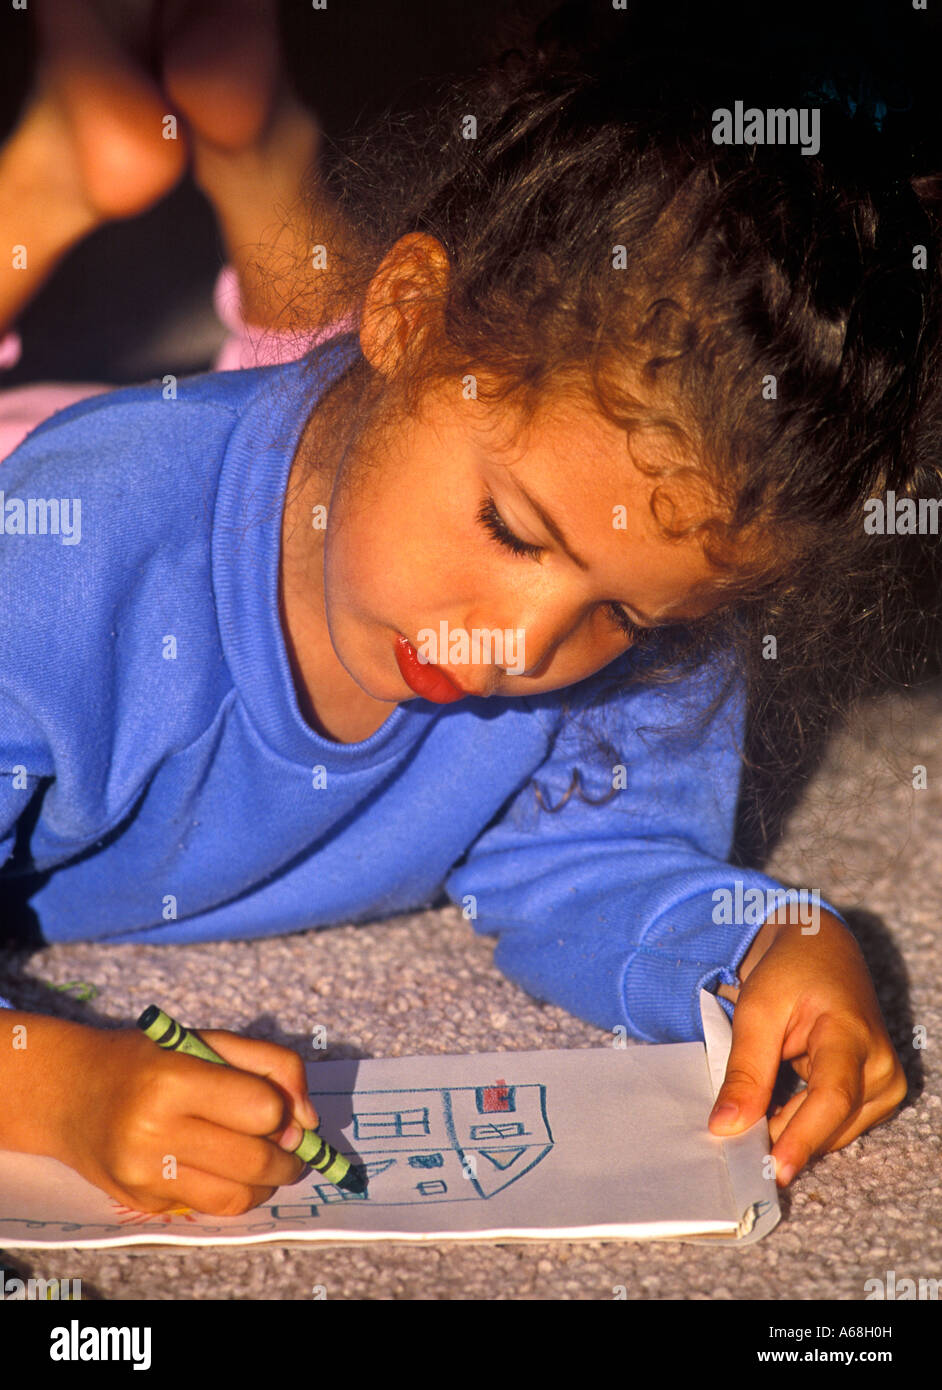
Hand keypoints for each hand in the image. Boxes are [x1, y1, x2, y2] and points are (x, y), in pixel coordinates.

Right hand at [46, 1021, 320, 1213]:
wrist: (71, 1092)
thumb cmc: (150, 1059)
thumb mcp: (208, 1041)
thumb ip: (271, 1065)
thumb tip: (311, 1121)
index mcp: (172, 1079)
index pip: (261, 1109)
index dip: (282, 1111)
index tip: (282, 1111)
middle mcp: (152, 1131)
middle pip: (255, 1160)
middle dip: (288, 1159)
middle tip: (293, 1149)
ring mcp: (143, 1175)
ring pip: (237, 1197)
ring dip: (266, 1184)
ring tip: (267, 1163)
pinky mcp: (140, 1203)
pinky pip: (208, 1207)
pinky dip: (230, 1192)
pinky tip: (222, 1169)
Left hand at [709, 908, 907, 1185]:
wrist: (820, 952)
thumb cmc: (789, 973)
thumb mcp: (757, 1010)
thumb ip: (745, 1070)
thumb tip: (726, 1128)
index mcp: (852, 1034)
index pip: (832, 1098)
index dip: (802, 1138)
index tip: (774, 1170)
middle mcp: (880, 1066)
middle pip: (830, 1124)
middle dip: (782, 1139)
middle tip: (734, 1149)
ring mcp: (883, 1084)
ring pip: (831, 1133)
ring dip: (789, 1131)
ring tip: (752, 1115)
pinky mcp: (876, 1096)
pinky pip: (833, 1126)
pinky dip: (799, 1124)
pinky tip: (771, 1112)